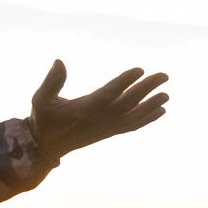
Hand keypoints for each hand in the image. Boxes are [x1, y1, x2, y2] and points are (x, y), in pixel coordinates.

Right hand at [27, 61, 169, 157]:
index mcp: (85, 109)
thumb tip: (59, 61)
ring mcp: (106, 128)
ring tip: (167, 95)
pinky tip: (160, 111)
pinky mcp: (109, 132)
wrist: (46, 147)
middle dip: (146, 89)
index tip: (140, 70)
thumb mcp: (40, 100)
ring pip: (134, 116)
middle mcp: (100, 120)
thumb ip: (51, 82)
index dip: (124, 82)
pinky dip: (147, 119)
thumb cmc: (43, 120)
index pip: (109, 93)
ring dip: (152, 105)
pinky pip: (132, 126)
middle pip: (128, 102)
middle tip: (164, 76)